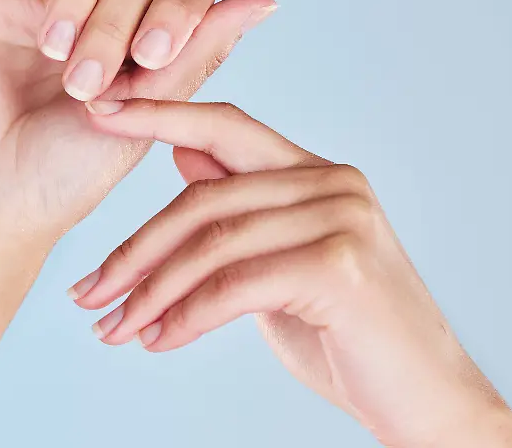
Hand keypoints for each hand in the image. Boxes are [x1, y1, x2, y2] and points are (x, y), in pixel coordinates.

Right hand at [0, 0, 274, 243]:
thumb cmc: (65, 174)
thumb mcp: (148, 115)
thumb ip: (199, 51)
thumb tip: (264, 0)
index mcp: (146, 40)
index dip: (180, 6)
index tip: (152, 57)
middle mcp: (101, 11)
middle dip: (119, 21)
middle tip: (88, 82)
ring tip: (57, 50)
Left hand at [68, 100, 511, 447]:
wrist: (425, 400)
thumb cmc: (347, 335)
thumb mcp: (281, 263)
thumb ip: (239, 209)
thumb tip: (183, 157)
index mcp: (315, 173)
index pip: (225, 124)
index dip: (159, 113)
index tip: (98, 110)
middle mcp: (332, 182)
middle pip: (203, 198)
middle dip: (134, 250)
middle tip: (86, 293)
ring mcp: (340, 219)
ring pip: (211, 243)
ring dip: (150, 292)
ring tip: (114, 329)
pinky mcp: (338, 265)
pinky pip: (233, 286)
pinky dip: (186, 317)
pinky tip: (159, 341)